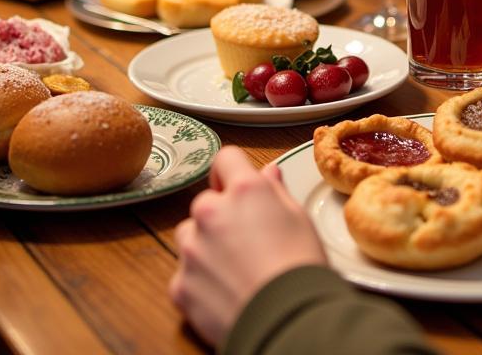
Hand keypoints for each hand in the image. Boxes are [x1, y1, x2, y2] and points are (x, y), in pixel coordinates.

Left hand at [169, 147, 326, 347]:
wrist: (289, 322)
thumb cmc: (301, 268)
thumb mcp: (299, 220)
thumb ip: (276, 192)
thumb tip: (268, 174)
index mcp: (243, 191)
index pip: (226, 159)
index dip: (233, 173)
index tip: (239, 189)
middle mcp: (211, 212)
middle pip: (207, 203)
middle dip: (221, 217)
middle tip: (246, 241)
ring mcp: (192, 249)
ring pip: (190, 236)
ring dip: (205, 246)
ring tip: (234, 269)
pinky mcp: (181, 284)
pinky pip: (185, 273)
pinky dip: (200, 281)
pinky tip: (225, 292)